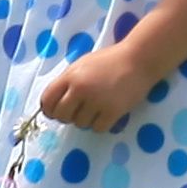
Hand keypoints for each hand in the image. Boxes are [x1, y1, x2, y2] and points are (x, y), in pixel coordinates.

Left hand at [37, 37, 155, 131]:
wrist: (139, 59)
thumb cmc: (109, 60)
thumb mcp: (82, 65)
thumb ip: (67, 81)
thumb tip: (53, 103)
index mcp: (70, 76)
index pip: (47, 100)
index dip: (49, 109)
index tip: (56, 111)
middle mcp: (80, 89)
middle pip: (61, 116)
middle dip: (67, 116)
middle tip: (78, 111)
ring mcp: (97, 101)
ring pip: (80, 124)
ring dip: (86, 120)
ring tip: (97, 108)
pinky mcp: (113, 111)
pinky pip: (97, 128)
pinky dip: (100, 124)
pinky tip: (106, 114)